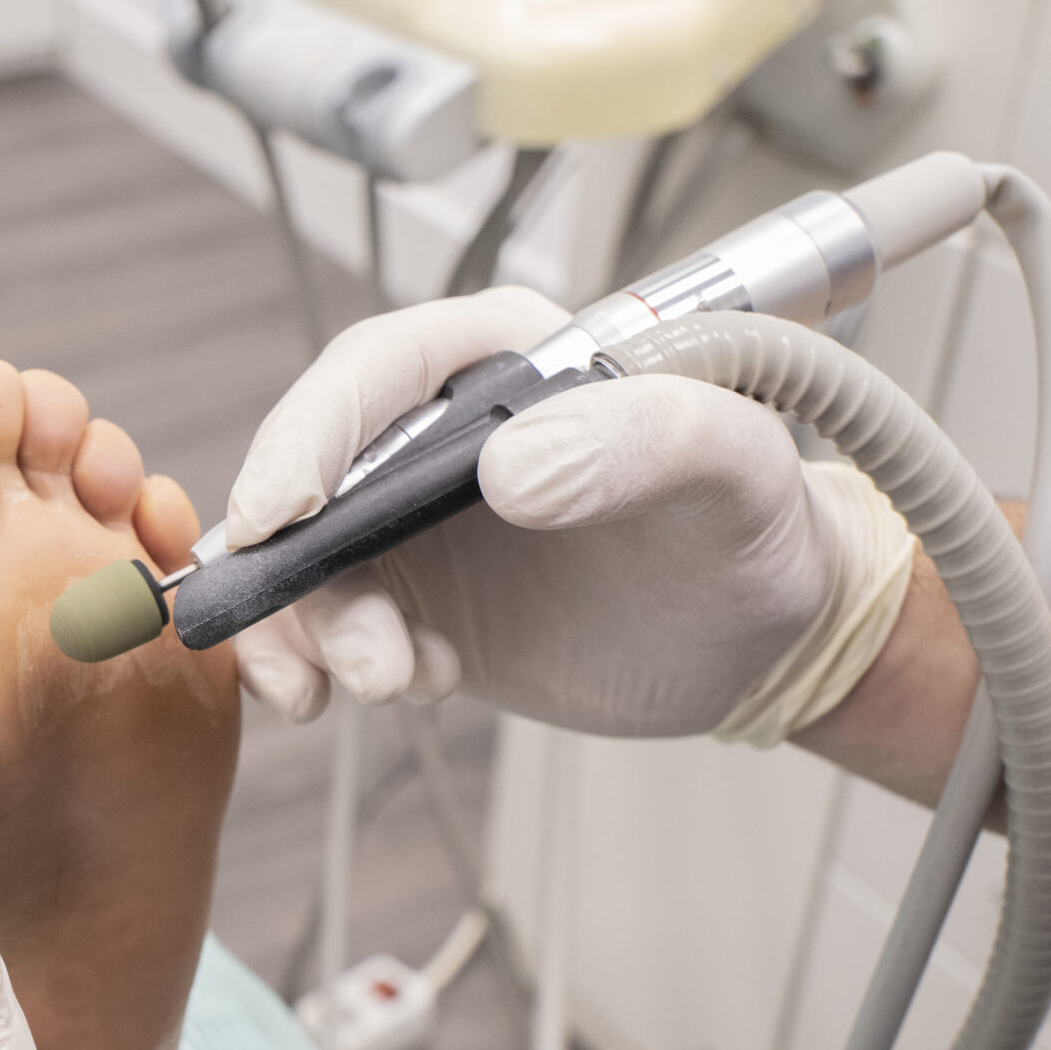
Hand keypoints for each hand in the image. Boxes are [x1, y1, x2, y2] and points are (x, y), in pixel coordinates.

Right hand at [227, 286, 916, 745]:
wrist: (763, 636)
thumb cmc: (759, 529)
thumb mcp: (735, 469)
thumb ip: (646, 440)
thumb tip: (511, 469)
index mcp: (505, 361)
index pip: (375, 370)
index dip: (312, 433)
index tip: (287, 514)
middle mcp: (438, 433)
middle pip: (312, 469)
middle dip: (300, 562)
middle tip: (344, 649)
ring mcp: (413, 520)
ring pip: (304, 560)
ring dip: (318, 630)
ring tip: (394, 683)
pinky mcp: (409, 598)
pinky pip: (321, 622)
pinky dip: (321, 663)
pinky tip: (404, 688)